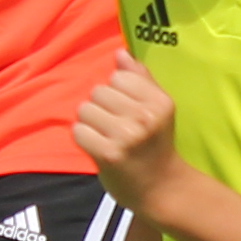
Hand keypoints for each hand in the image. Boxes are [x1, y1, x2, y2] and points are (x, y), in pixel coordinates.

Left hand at [74, 55, 178, 205]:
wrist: (161, 188)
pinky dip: (84, 139)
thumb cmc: (156, 145)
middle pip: (99, 91)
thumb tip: (120, 53)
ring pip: (86, 109)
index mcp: (159, 102)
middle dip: (102, 107)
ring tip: (106, 137)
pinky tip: (98, 147)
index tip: (127, 111)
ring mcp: (126, 136)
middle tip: (116, 127)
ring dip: (90, 123)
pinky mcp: (108, 154)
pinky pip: (79, 131)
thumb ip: (141, 79)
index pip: (118, 76)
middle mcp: (145, 117)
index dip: (117, 92)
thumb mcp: (158, 109)